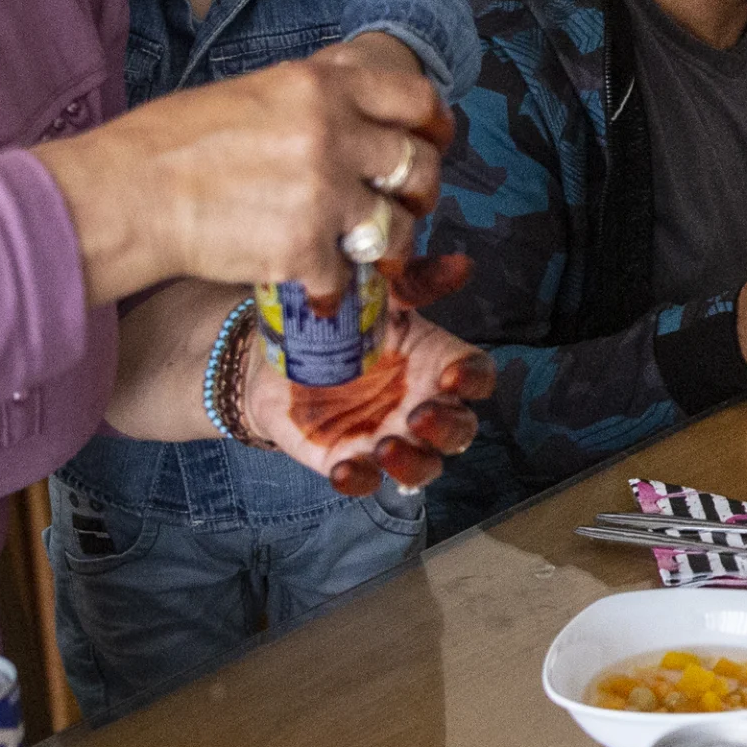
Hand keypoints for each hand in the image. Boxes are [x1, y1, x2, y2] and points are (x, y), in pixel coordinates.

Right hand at [33, 52, 447, 307]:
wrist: (126, 194)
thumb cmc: (173, 144)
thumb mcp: (254, 92)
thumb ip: (315, 96)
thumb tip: (357, 102)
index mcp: (321, 86)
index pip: (415, 97)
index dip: (431, 124)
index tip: (430, 140)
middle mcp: (332, 134)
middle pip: (418, 165)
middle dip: (417, 192)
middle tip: (399, 205)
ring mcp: (323, 195)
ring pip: (398, 228)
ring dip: (388, 245)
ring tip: (361, 250)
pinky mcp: (305, 249)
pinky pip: (348, 275)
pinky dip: (331, 284)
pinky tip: (309, 277)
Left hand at [243, 250, 495, 493]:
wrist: (271, 353)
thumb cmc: (337, 321)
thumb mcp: (374, 294)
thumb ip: (414, 281)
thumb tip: (462, 265)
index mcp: (434, 362)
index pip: (476, 376)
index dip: (474, 380)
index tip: (454, 376)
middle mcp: (421, 405)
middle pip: (460, 431)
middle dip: (447, 428)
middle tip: (420, 415)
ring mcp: (388, 437)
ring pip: (423, 466)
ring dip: (413, 462)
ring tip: (386, 446)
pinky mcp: (350, 460)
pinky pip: (365, 481)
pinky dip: (359, 479)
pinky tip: (343, 470)